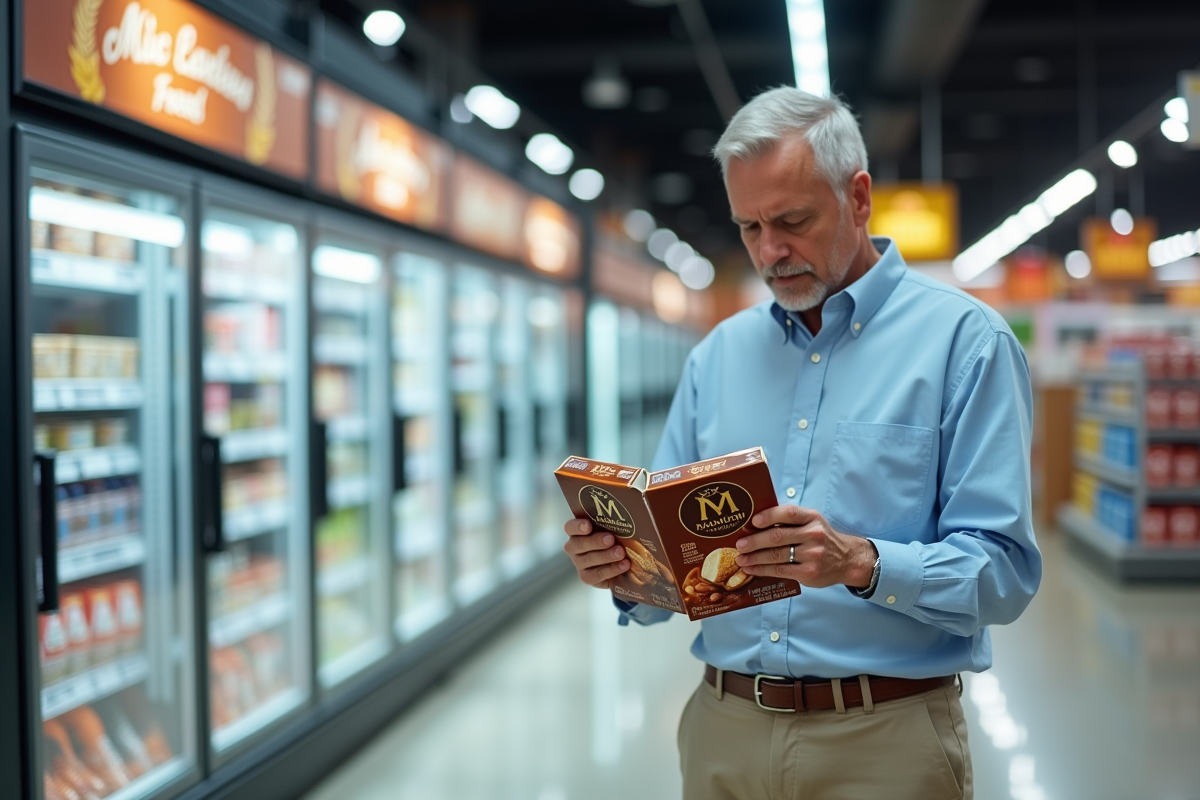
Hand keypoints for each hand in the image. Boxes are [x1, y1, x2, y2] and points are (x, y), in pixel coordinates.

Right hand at [562, 518, 630, 588]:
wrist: (621, 561)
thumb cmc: (615, 538)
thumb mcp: (613, 528)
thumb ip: (614, 520)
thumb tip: (631, 512)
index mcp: (577, 532)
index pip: (570, 527)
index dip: (578, 526)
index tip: (588, 525)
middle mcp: (574, 548)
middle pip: (578, 544)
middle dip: (595, 541)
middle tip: (610, 539)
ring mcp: (579, 563)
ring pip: (589, 559)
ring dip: (606, 556)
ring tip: (621, 552)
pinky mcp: (587, 577)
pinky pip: (597, 575)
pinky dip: (612, 569)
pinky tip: (624, 565)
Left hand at [733, 506, 876, 588]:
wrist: (847, 560)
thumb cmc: (822, 539)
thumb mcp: (812, 523)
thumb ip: (790, 522)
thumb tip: (755, 524)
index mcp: (812, 518)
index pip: (788, 513)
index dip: (769, 516)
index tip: (753, 521)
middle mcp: (813, 535)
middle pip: (778, 537)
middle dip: (754, 541)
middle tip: (739, 544)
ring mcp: (812, 555)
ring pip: (776, 555)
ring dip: (754, 557)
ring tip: (741, 558)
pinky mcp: (809, 572)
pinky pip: (780, 570)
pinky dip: (762, 570)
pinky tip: (751, 568)